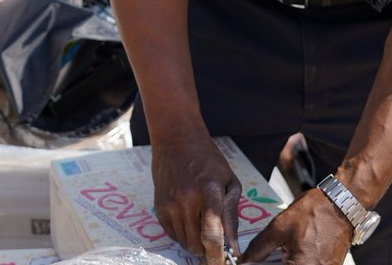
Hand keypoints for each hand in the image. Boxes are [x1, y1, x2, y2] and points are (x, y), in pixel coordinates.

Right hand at [151, 132, 240, 264]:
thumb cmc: (208, 159)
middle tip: (216, 246)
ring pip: (184, 242)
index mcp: (209, 192)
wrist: (177, 140)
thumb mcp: (229, 182)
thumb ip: (231, 215)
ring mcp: (169, 204)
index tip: (223, 264)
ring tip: (203, 229)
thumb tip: (233, 245)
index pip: (212, 234)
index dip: (218, 255)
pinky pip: (172, 234)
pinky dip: (183, 235)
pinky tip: (190, 220)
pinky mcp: (159, 207)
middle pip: (196, 243)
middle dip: (208, 251)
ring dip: (195, 244)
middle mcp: (186, 199)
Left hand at [240, 189, 352, 264]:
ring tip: (286, 249)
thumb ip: (259, 247)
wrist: (340, 204)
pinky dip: (298, 261)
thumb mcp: (279, 227)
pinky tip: (294, 251)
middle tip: (271, 251)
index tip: (251, 262)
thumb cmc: (313, 212)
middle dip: (275, 263)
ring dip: (285, 262)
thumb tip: (244, 260)